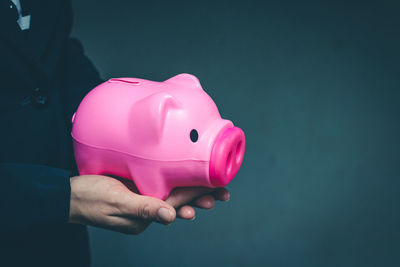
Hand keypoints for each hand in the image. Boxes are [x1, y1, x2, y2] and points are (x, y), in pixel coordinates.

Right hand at [69, 175, 229, 233]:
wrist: (68, 195)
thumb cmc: (89, 198)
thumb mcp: (116, 202)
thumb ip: (143, 209)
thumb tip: (170, 217)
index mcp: (145, 214)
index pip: (177, 202)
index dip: (198, 194)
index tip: (218, 192)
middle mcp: (147, 209)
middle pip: (179, 201)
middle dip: (202, 197)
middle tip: (224, 195)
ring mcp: (141, 200)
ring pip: (171, 196)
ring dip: (192, 193)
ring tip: (214, 195)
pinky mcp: (135, 190)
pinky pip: (158, 189)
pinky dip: (173, 186)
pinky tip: (184, 184)